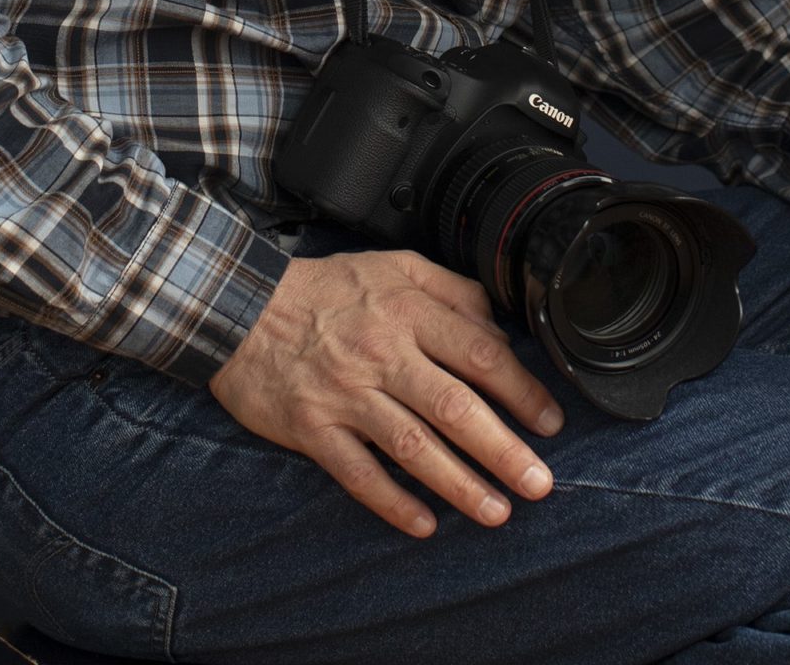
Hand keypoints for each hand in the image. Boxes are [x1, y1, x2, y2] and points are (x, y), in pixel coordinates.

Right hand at [209, 249, 563, 537]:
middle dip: (503, 450)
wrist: (240, 306)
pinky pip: (356, 472)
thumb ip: (452, 292)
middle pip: (454, 408)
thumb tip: (500, 328)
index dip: (521, 392)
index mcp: (407, 312)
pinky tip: (423, 524)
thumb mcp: (394, 266)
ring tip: (496, 511)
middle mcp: (381, 354)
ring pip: (411, 446)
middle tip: (539, 483)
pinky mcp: (310, 426)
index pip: (479, 355)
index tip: (549, 423)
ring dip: (459, 484)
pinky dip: (391, 500)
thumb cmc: (325, 290)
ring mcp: (344, 394)